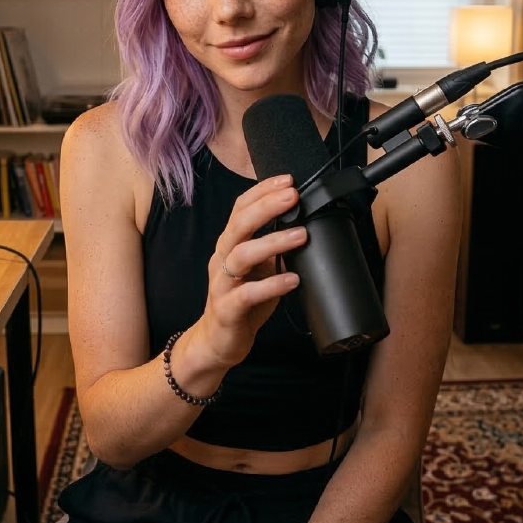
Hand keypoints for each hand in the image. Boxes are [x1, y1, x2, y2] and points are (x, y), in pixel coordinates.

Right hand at [191, 174, 306, 367]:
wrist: (217, 342)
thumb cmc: (242, 302)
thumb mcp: (260, 269)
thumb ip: (274, 249)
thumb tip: (305, 224)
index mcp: (230, 245)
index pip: (240, 208)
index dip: (262, 191)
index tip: (288, 180)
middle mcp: (222, 259)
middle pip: (239, 225)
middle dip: (266, 206)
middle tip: (293, 195)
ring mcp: (222, 284)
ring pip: (241, 255)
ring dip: (273, 242)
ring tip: (301, 235)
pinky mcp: (227, 309)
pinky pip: (247, 294)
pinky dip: (271, 285)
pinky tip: (292, 280)